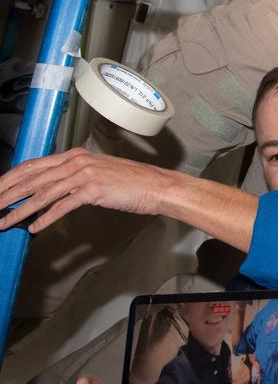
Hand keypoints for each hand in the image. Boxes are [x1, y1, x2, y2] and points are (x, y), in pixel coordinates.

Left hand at [0, 148, 172, 233]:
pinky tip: (34, 228)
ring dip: (20, 210)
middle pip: (32, 179)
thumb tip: (48, 191)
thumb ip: (72, 177)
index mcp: (74, 155)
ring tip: (4, 222)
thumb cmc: (129, 182)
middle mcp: (76, 161)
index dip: (10, 178)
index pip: (33, 165)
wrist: (156, 185)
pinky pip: (62, 206)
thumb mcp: (97, 172)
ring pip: (42, 194)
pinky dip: (45, 218)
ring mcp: (84, 174)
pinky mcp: (93, 190)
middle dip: (7, 194)